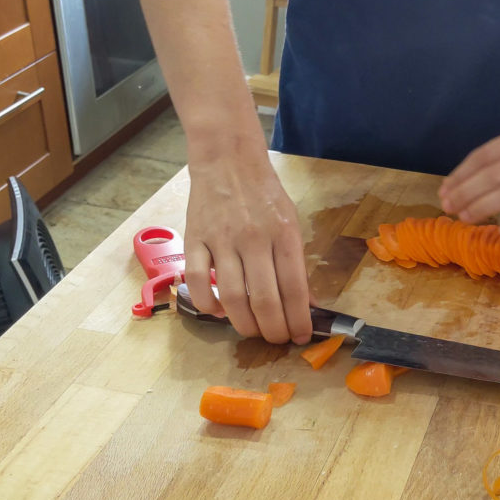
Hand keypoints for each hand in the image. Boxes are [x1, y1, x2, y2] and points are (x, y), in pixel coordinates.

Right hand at [184, 151, 311, 344]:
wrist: (228, 160)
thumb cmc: (265, 195)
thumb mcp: (291, 222)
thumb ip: (296, 262)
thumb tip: (305, 303)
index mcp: (284, 234)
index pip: (294, 288)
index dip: (298, 320)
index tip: (300, 337)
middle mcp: (253, 238)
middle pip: (263, 299)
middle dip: (273, 330)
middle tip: (276, 340)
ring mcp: (221, 239)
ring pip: (231, 296)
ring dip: (243, 324)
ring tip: (252, 331)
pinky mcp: (194, 239)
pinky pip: (196, 281)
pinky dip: (207, 305)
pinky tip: (219, 312)